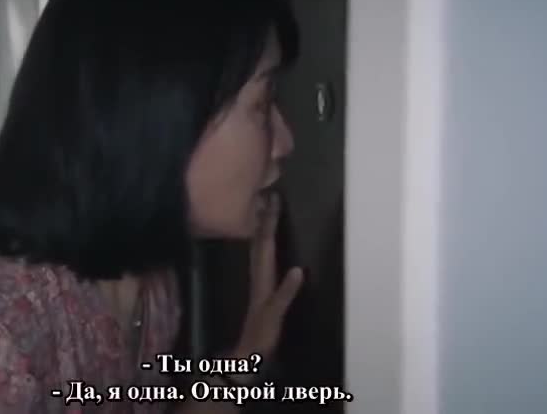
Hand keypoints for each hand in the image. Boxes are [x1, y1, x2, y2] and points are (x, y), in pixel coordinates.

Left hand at [232, 192, 303, 363]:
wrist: (248, 352)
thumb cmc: (262, 334)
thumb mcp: (275, 314)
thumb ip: (285, 293)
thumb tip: (298, 269)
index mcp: (262, 277)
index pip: (265, 243)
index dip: (269, 221)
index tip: (273, 200)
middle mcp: (258, 274)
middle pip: (260, 239)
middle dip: (265, 217)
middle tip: (269, 195)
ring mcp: (259, 280)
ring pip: (259, 246)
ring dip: (263, 227)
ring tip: (266, 209)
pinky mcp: (262, 286)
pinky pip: (263, 257)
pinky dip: (265, 243)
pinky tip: (269, 241)